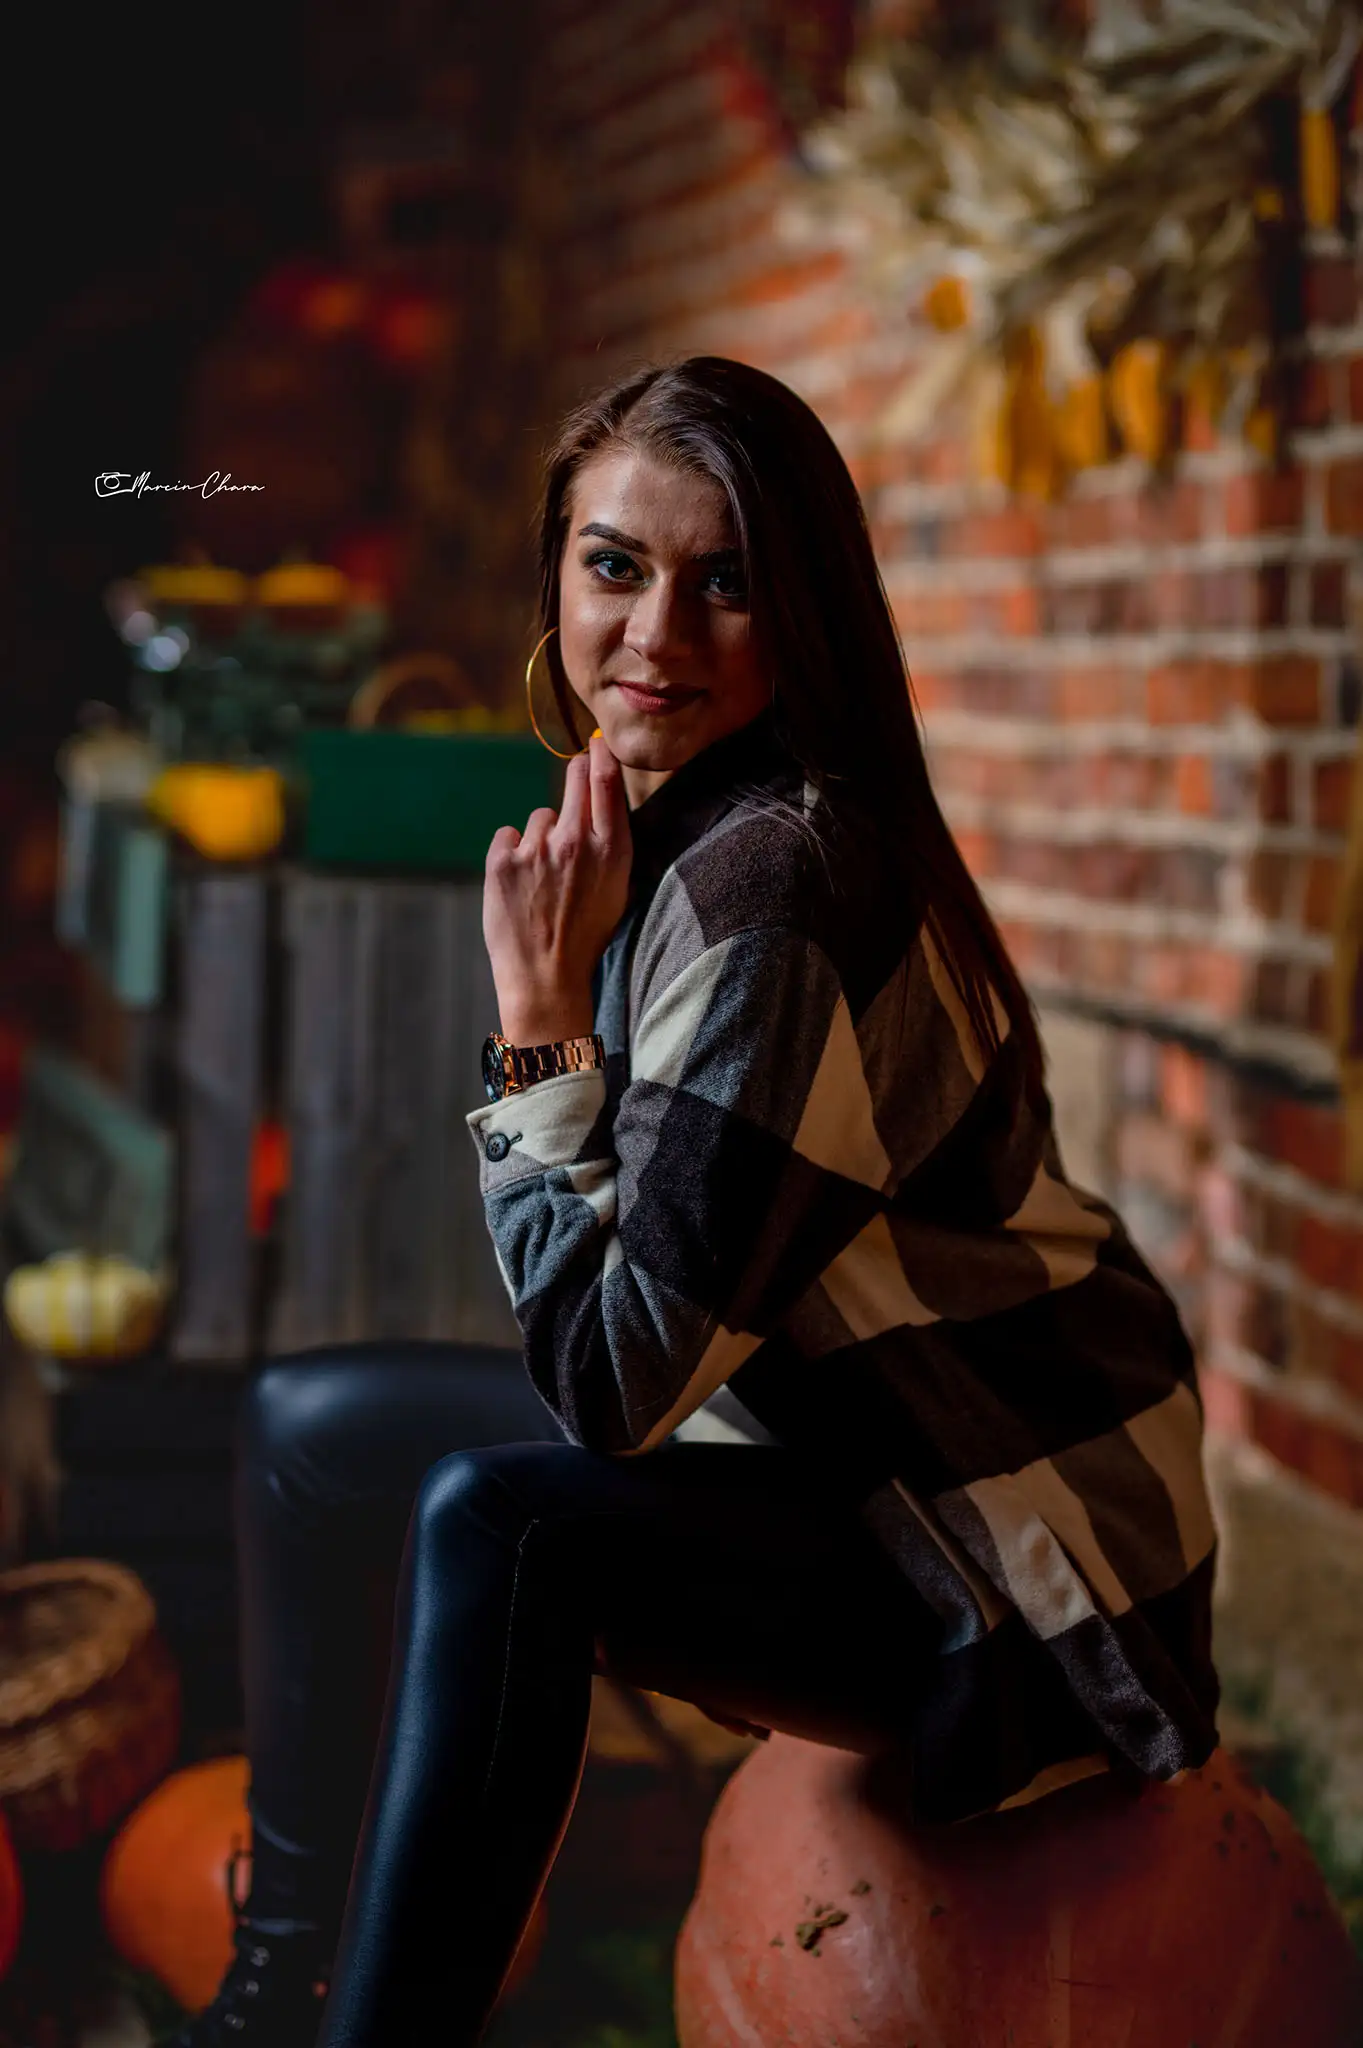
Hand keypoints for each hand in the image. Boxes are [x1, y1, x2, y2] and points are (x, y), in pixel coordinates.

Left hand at [483, 733, 632, 1044]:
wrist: (546, 979)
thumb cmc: (585, 936)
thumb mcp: (618, 889)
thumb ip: (610, 844)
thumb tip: (603, 800)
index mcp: (611, 851)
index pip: (606, 780)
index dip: (599, 754)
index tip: (595, 744)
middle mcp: (576, 842)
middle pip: (574, 778)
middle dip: (575, 772)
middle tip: (574, 778)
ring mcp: (536, 850)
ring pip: (539, 818)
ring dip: (540, 838)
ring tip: (543, 878)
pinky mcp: (502, 862)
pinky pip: (508, 836)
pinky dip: (512, 854)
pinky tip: (519, 883)